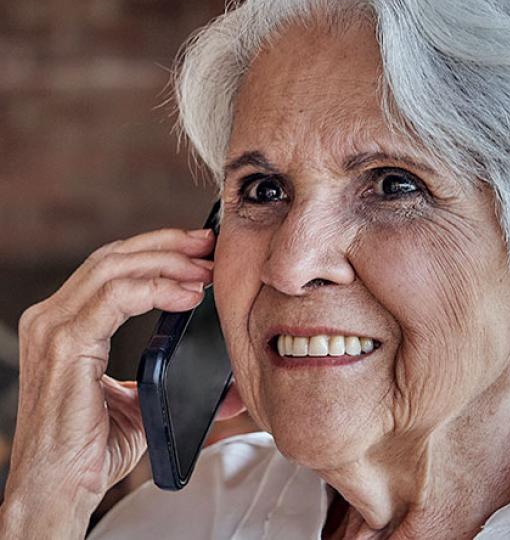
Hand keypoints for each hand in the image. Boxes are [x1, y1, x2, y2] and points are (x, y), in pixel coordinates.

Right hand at [0, 228, 214, 536]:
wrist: (58, 493)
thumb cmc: (92, 449)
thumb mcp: (140, 400)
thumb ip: (170, 380)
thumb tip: (227, 386)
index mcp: (68, 322)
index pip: (112, 267)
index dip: (157, 251)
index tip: (199, 250)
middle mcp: (53, 317)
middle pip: (114, 257)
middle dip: (167, 245)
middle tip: (208, 245)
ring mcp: (54, 328)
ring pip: (115, 268)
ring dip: (167, 262)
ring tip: (206, 270)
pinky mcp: (65, 346)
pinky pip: (115, 298)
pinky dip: (156, 289)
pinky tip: (188, 295)